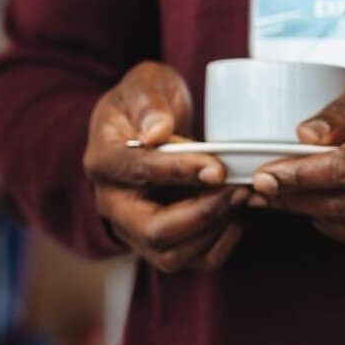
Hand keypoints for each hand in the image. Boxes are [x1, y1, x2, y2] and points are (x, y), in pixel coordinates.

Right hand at [82, 61, 242, 272]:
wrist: (148, 125)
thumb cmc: (147, 102)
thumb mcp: (145, 84)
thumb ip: (149, 104)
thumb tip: (156, 133)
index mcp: (102, 160)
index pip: (135, 172)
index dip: (178, 172)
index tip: (217, 167)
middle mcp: (112, 203)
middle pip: (152, 231)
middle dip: (202, 214)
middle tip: (239, 190)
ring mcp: (134, 228)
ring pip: (172, 255)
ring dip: (215, 231)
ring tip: (242, 197)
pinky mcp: (159, 242)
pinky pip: (193, 260)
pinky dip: (221, 244)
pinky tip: (237, 214)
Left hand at [250, 71, 344, 251]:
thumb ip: (344, 107)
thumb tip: (303, 136)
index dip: (300, 175)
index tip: (263, 175)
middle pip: (344, 202)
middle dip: (292, 197)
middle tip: (258, 189)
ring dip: (307, 213)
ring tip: (278, 196)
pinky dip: (335, 226)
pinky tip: (316, 207)